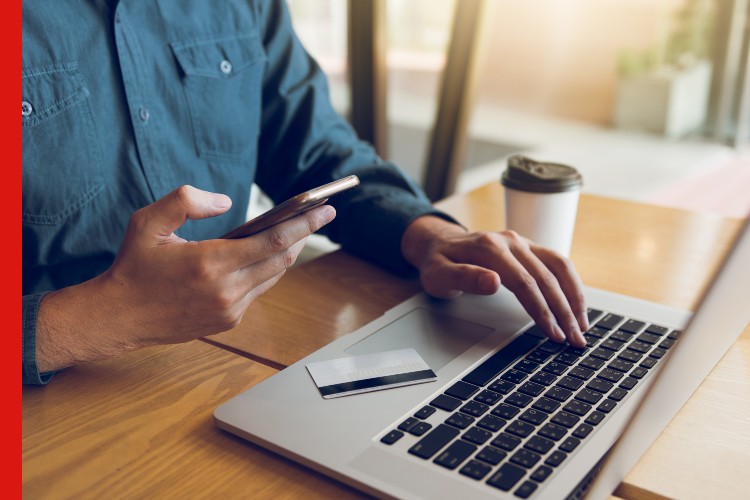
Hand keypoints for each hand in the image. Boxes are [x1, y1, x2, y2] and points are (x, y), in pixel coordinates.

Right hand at [36, 185, 335, 371]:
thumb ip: (186, 200)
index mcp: (211, 263)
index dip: (304, 224)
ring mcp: (229, 309)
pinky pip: (257, 291)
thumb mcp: (149, 221)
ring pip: (272, 276)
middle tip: (318, 215)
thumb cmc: (134, 265)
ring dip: (285, 254)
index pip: (274, 242)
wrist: (118, 317)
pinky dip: (265, 271)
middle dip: (302, 235)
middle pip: (281, 260)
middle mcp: (226, 290)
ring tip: (295, 231)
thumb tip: (225, 202)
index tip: (327, 210)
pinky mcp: (228, 321)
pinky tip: (266, 255)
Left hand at [401, 216, 587, 346]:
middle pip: (547, 277)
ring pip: (559, 267)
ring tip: (583, 325)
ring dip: (575, 296)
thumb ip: (464, 278)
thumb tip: (494, 282)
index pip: (525, 283)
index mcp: (490, 248)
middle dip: (564, 311)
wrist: (439, 243)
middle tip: (575, 340)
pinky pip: (557, 263)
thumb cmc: (438, 262)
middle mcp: (511, 241)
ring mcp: (522, 242)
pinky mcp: (528, 248)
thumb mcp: (439, 274)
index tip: (553, 333)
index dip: (542, 310)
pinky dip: (571, 283)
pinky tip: (577, 304)